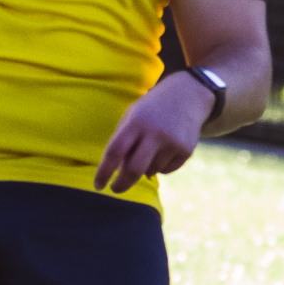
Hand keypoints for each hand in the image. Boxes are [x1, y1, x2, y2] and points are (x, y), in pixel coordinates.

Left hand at [94, 69, 214, 192]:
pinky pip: (166, 170)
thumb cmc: (150, 111)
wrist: (186, 95)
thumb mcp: (132, 118)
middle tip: (115, 189)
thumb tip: (120, 175)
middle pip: (134, 169)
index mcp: (136, 122)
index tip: (98, 186)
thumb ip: (124, 143)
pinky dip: (160, 166)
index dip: (104, 172)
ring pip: (150, 171)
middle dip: (122, 184)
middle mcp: (155, 132)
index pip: (115, 151)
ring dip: (145, 168)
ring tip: (150, 147)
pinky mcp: (186, 151)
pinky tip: (165, 148)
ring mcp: (173, 142)